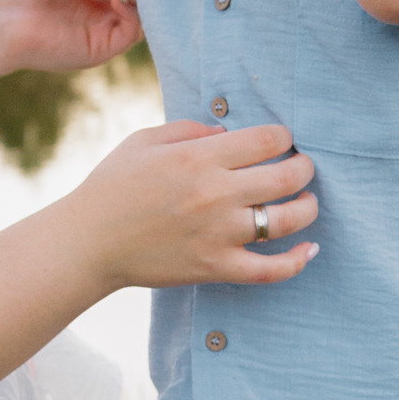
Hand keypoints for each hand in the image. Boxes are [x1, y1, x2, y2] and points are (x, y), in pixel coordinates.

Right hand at [67, 118, 318, 294]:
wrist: (88, 243)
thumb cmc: (112, 187)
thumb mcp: (143, 141)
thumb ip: (189, 130)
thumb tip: (228, 133)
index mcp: (198, 158)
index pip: (267, 140)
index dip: (284, 136)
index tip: (283, 140)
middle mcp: (215, 194)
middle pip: (287, 177)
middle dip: (304, 167)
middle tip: (302, 166)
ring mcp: (219, 234)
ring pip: (287, 221)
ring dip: (308, 208)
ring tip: (307, 202)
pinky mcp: (216, 267)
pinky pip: (270, 270)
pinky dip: (297, 262)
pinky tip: (310, 250)